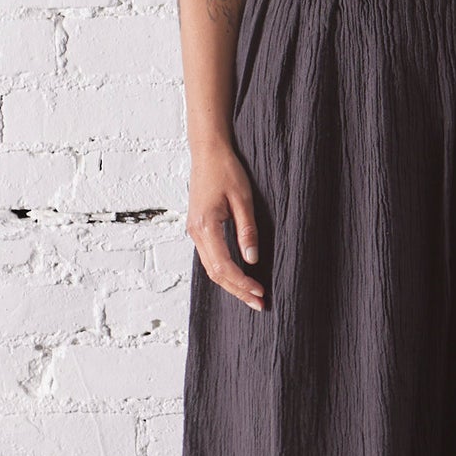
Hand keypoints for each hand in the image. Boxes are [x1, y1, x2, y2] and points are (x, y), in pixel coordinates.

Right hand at [187, 145, 264, 310]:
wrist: (207, 152)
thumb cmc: (226, 170)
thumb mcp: (243, 199)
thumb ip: (247, 230)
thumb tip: (252, 260)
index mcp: (205, 226)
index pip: (224, 266)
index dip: (242, 283)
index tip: (260, 293)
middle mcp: (195, 232)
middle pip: (215, 273)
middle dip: (238, 290)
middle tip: (259, 304)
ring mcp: (194, 231)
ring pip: (211, 268)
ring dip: (231, 284)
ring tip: (251, 296)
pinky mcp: (198, 228)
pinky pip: (210, 258)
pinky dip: (225, 271)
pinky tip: (239, 277)